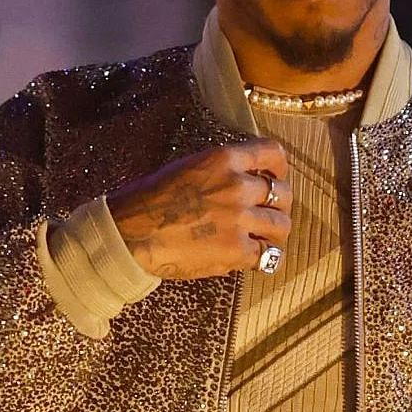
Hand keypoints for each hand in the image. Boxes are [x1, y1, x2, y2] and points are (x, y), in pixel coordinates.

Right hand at [107, 138, 291, 280]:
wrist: (129, 233)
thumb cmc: (148, 200)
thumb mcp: (188, 168)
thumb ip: (221, 171)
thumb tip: (246, 178)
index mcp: (223, 160)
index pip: (272, 153)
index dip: (279, 168)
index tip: (276, 177)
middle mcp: (236, 186)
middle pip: (282, 193)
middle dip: (280, 205)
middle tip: (270, 214)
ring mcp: (238, 220)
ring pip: (281, 226)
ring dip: (275, 233)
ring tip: (264, 238)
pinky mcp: (235, 251)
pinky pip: (268, 256)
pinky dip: (265, 259)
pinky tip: (256, 259)